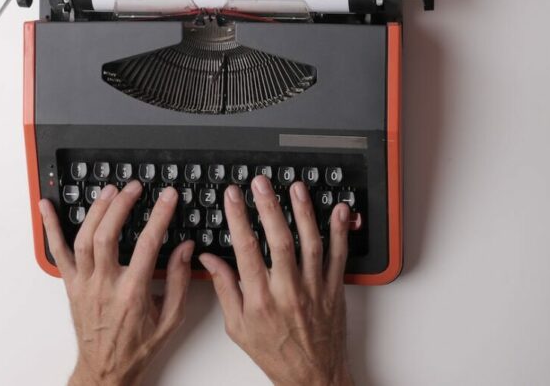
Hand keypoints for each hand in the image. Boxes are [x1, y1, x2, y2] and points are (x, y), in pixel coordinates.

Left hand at [39, 181, 193, 385]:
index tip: (168, 196)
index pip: (147, 244)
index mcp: (132, 293)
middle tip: (134, 187)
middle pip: (108, 236)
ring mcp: (84, 284)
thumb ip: (179, 281)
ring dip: (96, 210)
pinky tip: (47, 206)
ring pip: (84, 239)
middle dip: (121, 205)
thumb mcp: (170, 320)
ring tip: (109, 190)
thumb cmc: (137, 347)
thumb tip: (185, 248)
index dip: (160, 215)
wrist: (106, 372)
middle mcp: (104, 286)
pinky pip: (58, 252)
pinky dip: (51, 227)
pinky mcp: (70, 285)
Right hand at [199, 176, 353, 385]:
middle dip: (269, 206)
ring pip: (310, 243)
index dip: (238, 218)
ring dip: (304, 212)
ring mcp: (314, 289)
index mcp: (261, 299)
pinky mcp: (335, 290)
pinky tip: (339, 210)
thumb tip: (208, 259)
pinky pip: (339, 256)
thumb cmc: (275, 353)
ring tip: (296, 187)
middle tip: (261, 182)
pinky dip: (341, 231)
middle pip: (279, 240)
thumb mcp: (237, 327)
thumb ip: (223, 288)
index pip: (246, 249)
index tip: (233, 196)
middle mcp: (288, 291)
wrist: (312, 378)